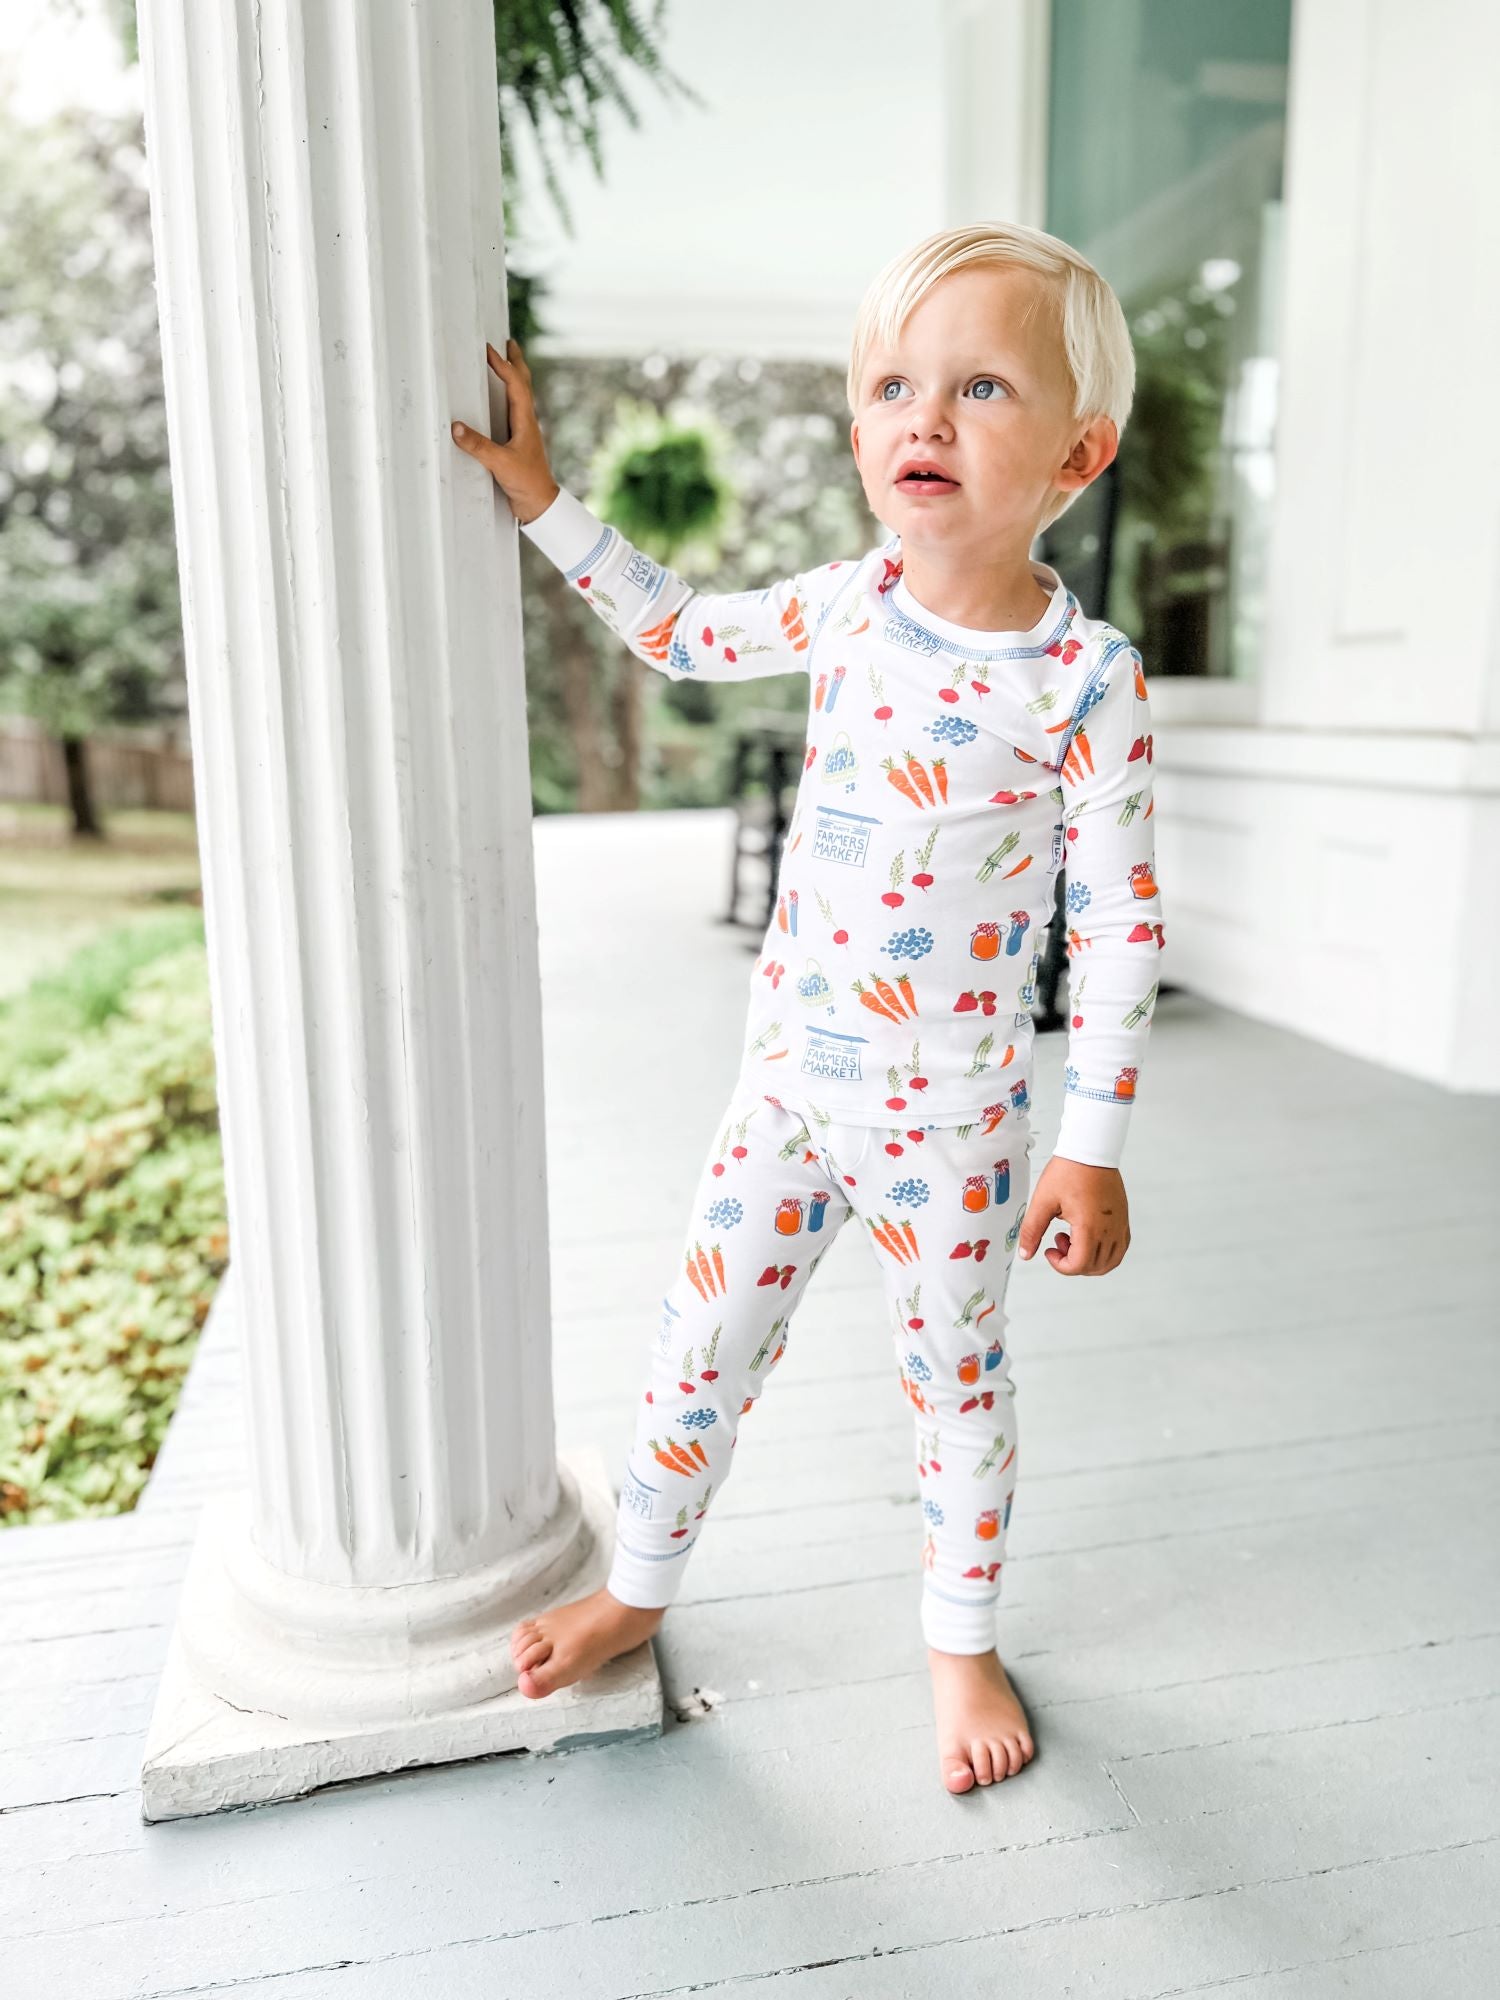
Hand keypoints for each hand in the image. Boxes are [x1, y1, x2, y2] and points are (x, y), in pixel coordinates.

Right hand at [450, 338, 559, 525]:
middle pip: (523, 383)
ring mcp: (523, 431)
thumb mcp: (500, 463)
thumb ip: (479, 446)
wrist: (541, 505)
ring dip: (513, 376)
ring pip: (520, 396)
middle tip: (509, 343)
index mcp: (526, 421)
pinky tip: (501, 401)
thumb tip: (456, 427)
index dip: (502, 365)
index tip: (488, 350)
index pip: (515, 384)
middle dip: (516, 362)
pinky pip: (513, 411)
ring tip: (506, 362)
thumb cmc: (527, 483)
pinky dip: (507, 397)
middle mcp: (526, 422)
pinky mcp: (518, 442)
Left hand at [1016, 1156, 1129, 1274]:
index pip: (1079, 1265)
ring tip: (1073, 1239)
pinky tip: (1088, 1237)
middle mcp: (1109, 1229)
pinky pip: (1120, 1247)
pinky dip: (1105, 1252)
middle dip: (1073, 1263)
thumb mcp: (1043, 1201)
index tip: (1049, 1251)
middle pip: (1095, 1267)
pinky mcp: (1123, 1219)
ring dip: (1090, 1261)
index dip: (1060, 1265)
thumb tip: (1025, 1253)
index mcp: (1089, 1227)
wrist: (1090, 1150)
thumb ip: (1032, 1230)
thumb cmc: (1069, 1171)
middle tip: (1059, 1242)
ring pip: (1111, 1261)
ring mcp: (1119, 1225)